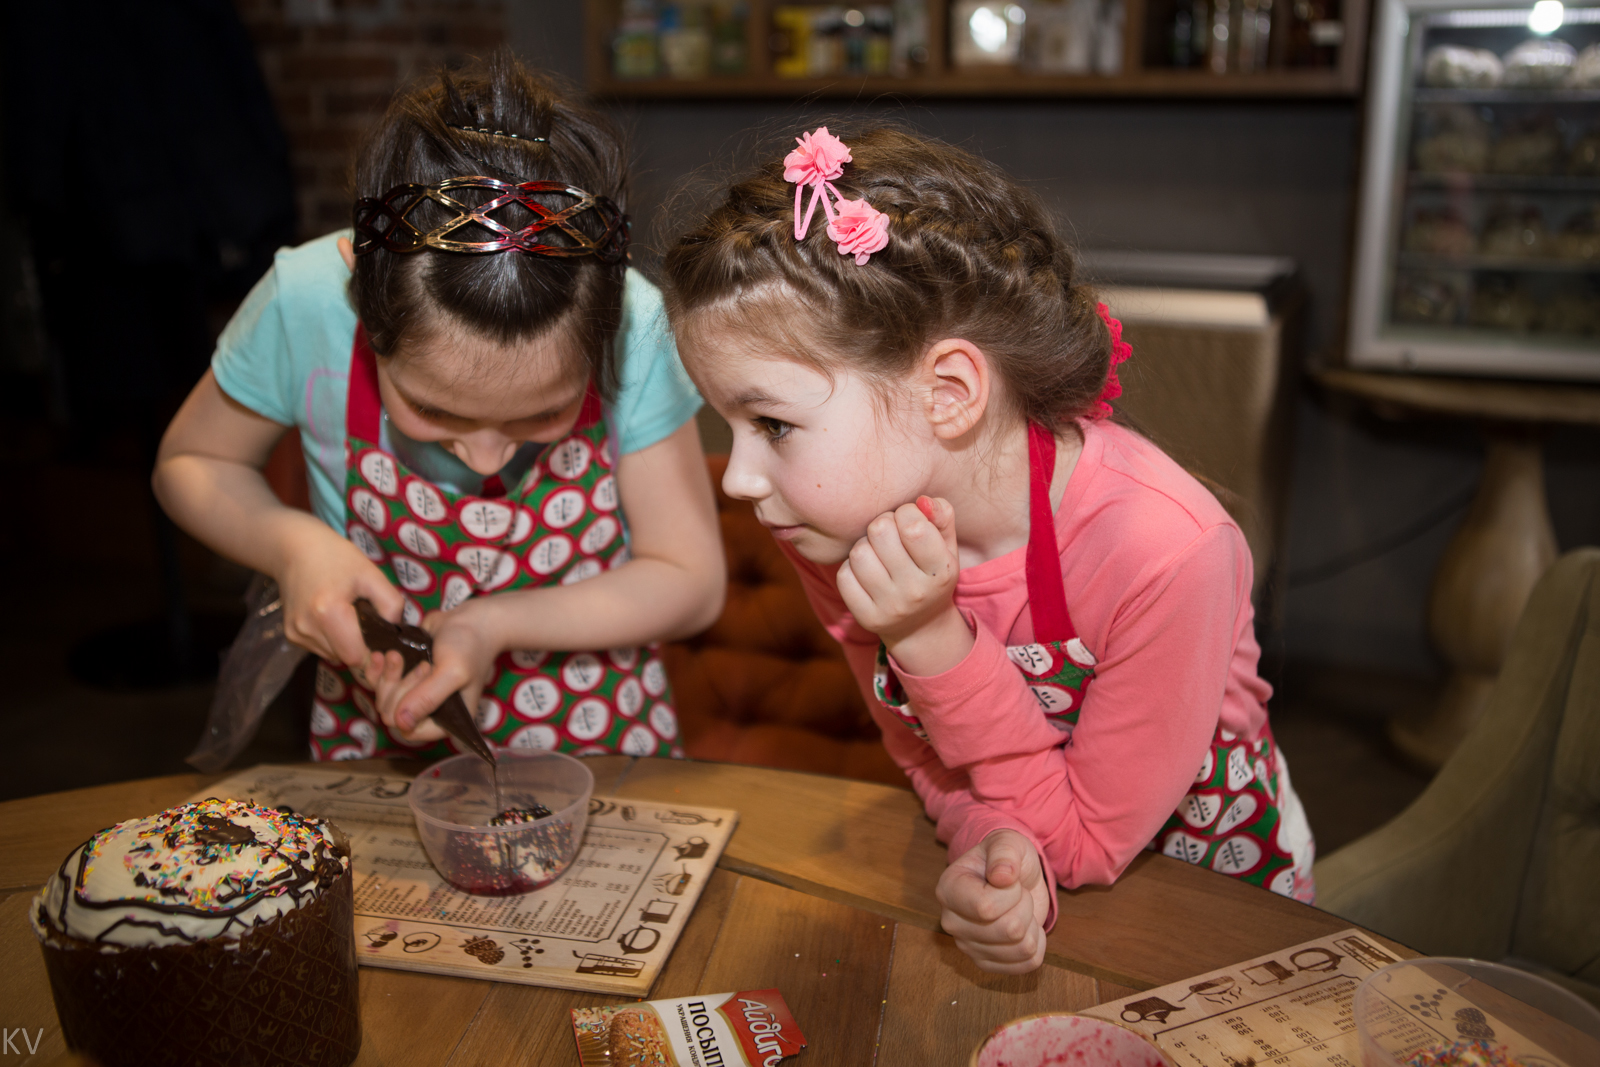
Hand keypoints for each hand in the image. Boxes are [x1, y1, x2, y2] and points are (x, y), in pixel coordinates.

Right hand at [277, 521, 405, 681]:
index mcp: (328, 614)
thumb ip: (391, 604)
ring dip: (344, 643)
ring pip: (332, 655)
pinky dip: (331, 639)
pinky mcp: (290, 635)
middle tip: (365, 621)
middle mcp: (307, 629)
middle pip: (344, 657)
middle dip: (360, 645)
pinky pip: (319, 648)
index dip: (372, 651)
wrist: (295, 549)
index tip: (380, 636)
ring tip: (347, 615)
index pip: (356, 657)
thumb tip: (396, 630)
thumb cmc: (336, 557)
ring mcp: (296, 634)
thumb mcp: (371, 574)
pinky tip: (332, 617)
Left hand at [369, 599, 501, 741]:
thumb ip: (428, 698)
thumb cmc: (469, 646)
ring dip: (388, 675)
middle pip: (393, 715)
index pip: (411, 730)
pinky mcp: (403, 677)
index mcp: (446, 720)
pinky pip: (379, 683)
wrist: (469, 620)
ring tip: (398, 655)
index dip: (407, 708)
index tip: (422, 677)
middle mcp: (428, 712)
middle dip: (400, 687)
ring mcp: (414, 695)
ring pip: (384, 699)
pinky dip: (377, 669)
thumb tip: (401, 723)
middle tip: (422, 664)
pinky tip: (382, 654)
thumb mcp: (453, 672)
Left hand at [836, 496, 969, 674]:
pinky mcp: (866, 617)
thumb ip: (941, 517)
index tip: (907, 520)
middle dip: (882, 524)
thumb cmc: (931, 574)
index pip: (913, 526)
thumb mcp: (946, 547)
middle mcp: (916, 591)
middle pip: (880, 531)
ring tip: (876, 552)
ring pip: (859, 552)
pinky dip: (851, 567)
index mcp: (941, 571)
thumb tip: (921, 500)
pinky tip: (865, 571)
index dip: (905, 512)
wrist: (921, 627)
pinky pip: (844, 575)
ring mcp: (889, 607)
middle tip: (888, 534)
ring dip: (864, 545)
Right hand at [936, 829, 1050, 973]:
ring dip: (1031, 924)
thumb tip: (1002, 877)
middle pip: (1009, 930)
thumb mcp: (1007, 842)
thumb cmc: (1006, 859)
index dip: (1011, 894)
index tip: (1009, 880)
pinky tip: (1026, 928)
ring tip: (1019, 908)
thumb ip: (1004, 853)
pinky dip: (1037, 944)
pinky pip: (1028, 964)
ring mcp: (967, 946)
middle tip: (1016, 893)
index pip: (986, 908)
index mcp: (948, 890)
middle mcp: (951, 922)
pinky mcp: (986, 963)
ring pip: (1022, 948)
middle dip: (1025, 906)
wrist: (1014, 879)